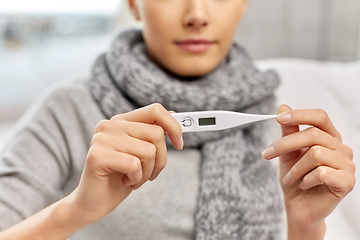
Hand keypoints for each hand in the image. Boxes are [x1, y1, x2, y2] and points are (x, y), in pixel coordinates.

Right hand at [67, 103, 182, 223]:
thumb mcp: (142, 153)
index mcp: (122, 121)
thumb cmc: (121, 177)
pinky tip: (124, 181)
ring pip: (149, 151)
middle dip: (160, 159)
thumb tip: (175, 115)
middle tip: (149, 173)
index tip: (179, 144)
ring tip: (134, 178)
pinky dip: (136, 179)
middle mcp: (110, 125)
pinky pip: (134, 165)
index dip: (174, 126)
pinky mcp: (98, 156)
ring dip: (147, 172)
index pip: (155, 110)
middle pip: (156, 133)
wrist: (94, 202)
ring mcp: (102, 139)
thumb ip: (153, 134)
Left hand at [262, 105, 354, 238]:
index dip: (300, 115)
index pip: (320, 117)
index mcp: (329, 138)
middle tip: (267, 154)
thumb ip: (288, 131)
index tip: (278, 119)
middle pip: (313, 135)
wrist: (299, 207)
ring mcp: (347, 165)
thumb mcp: (287, 153)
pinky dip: (306, 179)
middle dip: (285, 144)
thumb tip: (283, 107)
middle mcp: (341, 148)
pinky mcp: (347, 182)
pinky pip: (322, 173)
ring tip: (290, 177)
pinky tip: (303, 185)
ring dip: (296, 167)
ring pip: (316, 154)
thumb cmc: (295, 179)